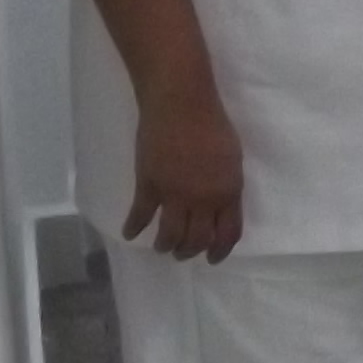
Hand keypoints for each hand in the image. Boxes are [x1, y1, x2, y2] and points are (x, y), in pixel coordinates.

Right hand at [128, 89, 245, 261]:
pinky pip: (140, 215)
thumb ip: (226, 184)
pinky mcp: (148, 186)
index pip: (228, 233)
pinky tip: (130, 233)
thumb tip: (220, 203)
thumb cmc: (213, 123)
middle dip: (190, 251)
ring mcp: (174, 195)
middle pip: (198, 240)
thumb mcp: (232, 158)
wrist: (182, 103)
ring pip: (170, 236)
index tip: (213, 258)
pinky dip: (134, 227)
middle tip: (182, 253)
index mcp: (228, 192)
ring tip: (162, 248)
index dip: (220, 251)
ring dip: (165, 246)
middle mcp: (203, 200)